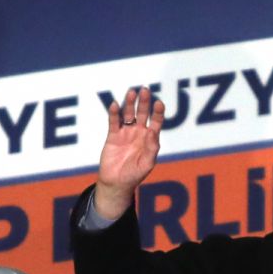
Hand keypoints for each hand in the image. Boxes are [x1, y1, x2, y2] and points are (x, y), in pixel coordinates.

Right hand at [94, 86, 166, 219]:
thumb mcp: (147, 163)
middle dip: (144, 102)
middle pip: (142, 114)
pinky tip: (115, 105)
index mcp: (150, 139)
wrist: (117, 183)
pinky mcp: (113, 135)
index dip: (158, 112)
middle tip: (145, 90)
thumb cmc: (135, 175)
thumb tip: (153, 131)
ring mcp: (126, 133)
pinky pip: (114, 122)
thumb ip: (152, 148)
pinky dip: (114, 113)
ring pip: (128, 114)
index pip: (156, 122)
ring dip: (130, 103)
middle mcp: (138, 133)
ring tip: (131, 92)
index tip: (159, 103)